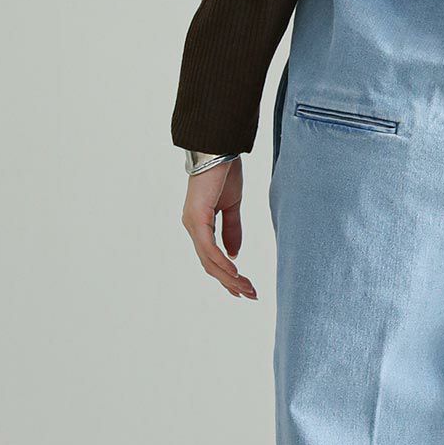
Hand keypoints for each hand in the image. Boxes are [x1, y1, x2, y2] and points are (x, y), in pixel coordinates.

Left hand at [182, 159, 256, 299]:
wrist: (219, 150)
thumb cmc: (224, 173)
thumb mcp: (232, 206)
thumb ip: (232, 230)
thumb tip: (234, 255)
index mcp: (200, 225)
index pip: (211, 258)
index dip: (226, 276)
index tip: (243, 289)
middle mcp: (192, 227)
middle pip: (210, 265)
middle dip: (230, 283)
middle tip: (250, 294)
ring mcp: (193, 224)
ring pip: (209, 261)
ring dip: (229, 278)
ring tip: (247, 289)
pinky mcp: (197, 219)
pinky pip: (209, 248)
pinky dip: (221, 263)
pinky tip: (235, 273)